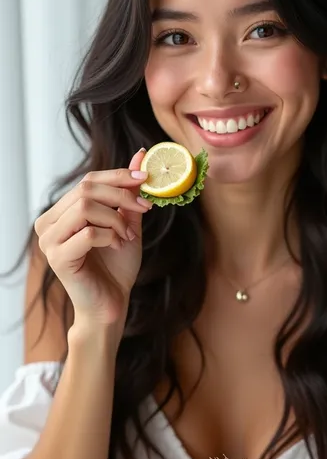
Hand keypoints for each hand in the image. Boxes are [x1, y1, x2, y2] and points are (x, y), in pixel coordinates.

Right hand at [34, 149, 151, 332]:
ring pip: (86, 208)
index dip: (118, 175)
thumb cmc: (116, 266)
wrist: (112, 304)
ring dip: (116, 219)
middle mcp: (48, 223)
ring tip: (127, 236)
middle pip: (86, 189)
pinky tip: (118, 247)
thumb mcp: (127, 223)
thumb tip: (139, 154)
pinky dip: (110, 236)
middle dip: (121, 196)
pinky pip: (88, 233)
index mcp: (61, 212)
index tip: (145, 178)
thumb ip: (129, 193)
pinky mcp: (58, 258)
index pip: (88, 180)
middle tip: (144, 209)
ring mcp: (49, 241)